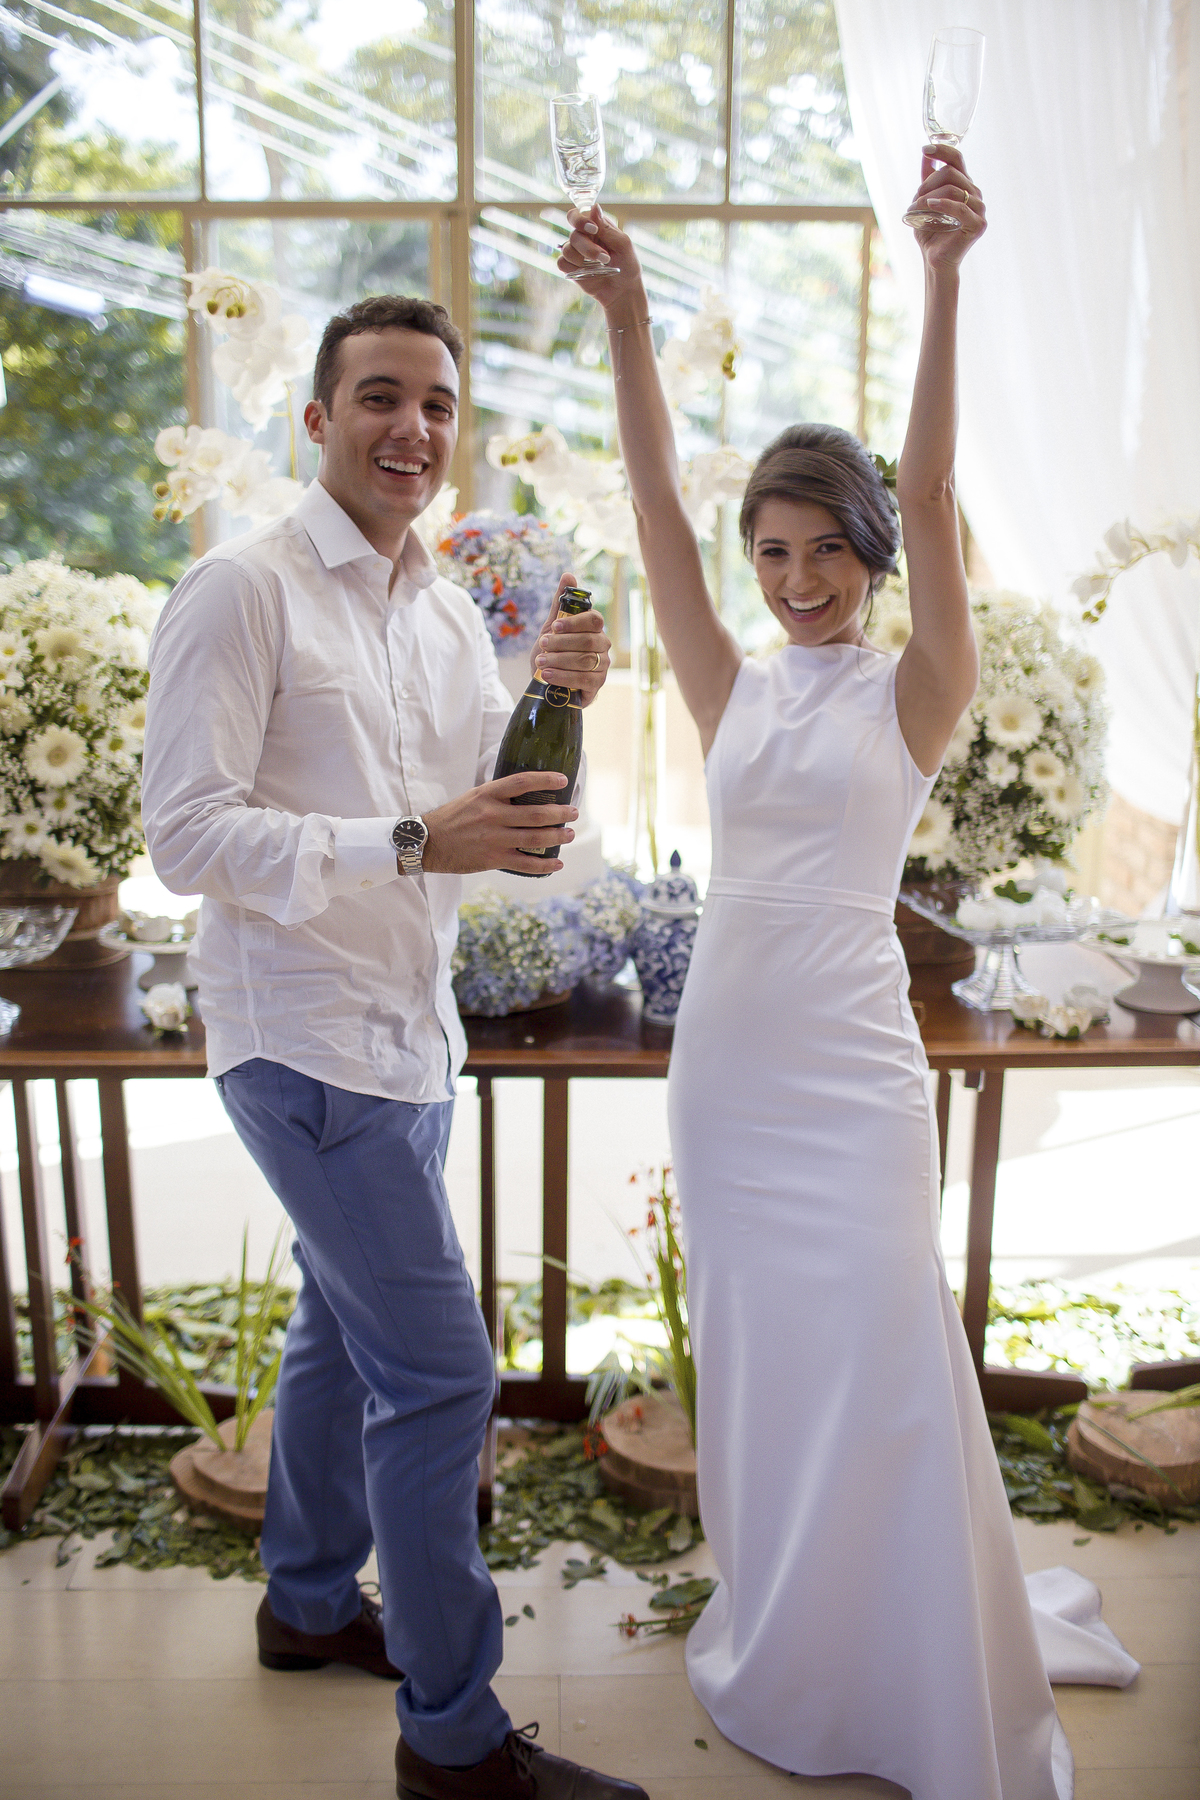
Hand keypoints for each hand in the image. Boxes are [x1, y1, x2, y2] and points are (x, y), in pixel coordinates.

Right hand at [422, 772, 577, 875]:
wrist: (427, 843)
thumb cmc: (452, 818)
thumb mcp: (472, 797)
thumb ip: (497, 795)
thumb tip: (525, 792)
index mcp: (487, 795)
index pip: (522, 782)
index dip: (546, 780)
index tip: (563, 780)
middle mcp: (492, 815)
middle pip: (536, 814)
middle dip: (561, 814)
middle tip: (574, 812)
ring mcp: (494, 839)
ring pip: (536, 838)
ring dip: (558, 837)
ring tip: (570, 834)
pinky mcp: (493, 859)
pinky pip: (526, 864)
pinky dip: (545, 866)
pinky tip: (557, 864)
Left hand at [531, 573, 611, 706]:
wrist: (549, 682)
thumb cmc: (554, 651)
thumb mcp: (552, 627)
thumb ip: (561, 603)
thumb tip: (568, 575)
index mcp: (594, 629)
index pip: (594, 620)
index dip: (575, 622)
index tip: (554, 626)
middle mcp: (603, 646)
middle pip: (587, 641)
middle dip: (561, 643)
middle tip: (542, 645)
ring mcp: (602, 666)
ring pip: (585, 661)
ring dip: (559, 660)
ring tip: (540, 661)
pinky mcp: (597, 685)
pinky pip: (584, 680)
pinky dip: (563, 677)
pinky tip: (547, 675)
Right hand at [558, 204, 642, 304]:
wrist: (624, 291)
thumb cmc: (627, 265)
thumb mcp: (623, 244)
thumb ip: (607, 228)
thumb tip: (594, 207)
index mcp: (596, 227)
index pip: (578, 214)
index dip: (580, 219)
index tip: (593, 229)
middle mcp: (584, 238)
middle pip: (574, 234)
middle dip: (588, 248)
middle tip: (604, 258)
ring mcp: (576, 253)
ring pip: (566, 249)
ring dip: (582, 258)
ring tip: (599, 266)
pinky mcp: (571, 268)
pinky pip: (561, 263)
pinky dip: (572, 267)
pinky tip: (585, 271)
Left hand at [906, 144, 986, 267]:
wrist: (934, 260)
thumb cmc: (930, 233)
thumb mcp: (925, 201)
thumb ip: (927, 179)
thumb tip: (926, 154)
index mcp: (964, 186)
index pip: (957, 159)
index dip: (942, 150)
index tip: (925, 149)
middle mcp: (974, 194)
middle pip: (951, 173)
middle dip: (928, 183)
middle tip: (914, 200)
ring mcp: (979, 209)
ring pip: (953, 189)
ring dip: (929, 197)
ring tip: (915, 210)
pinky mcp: (978, 225)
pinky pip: (960, 207)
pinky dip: (943, 205)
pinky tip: (930, 206)